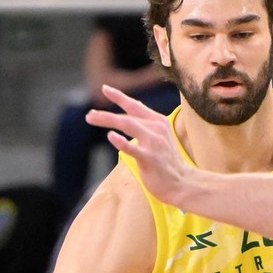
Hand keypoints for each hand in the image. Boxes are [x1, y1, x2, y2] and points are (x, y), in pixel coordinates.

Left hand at [86, 85, 188, 205]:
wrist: (183, 183)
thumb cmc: (167, 162)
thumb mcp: (159, 137)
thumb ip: (145, 126)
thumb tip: (127, 115)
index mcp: (159, 121)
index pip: (136, 106)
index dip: (119, 97)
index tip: (105, 88)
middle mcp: (157, 128)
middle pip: (127, 116)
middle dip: (106, 115)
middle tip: (89, 115)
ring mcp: (154, 143)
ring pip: (128, 125)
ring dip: (107, 120)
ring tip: (91, 118)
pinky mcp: (150, 158)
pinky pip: (133, 148)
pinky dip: (121, 142)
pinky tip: (110, 136)